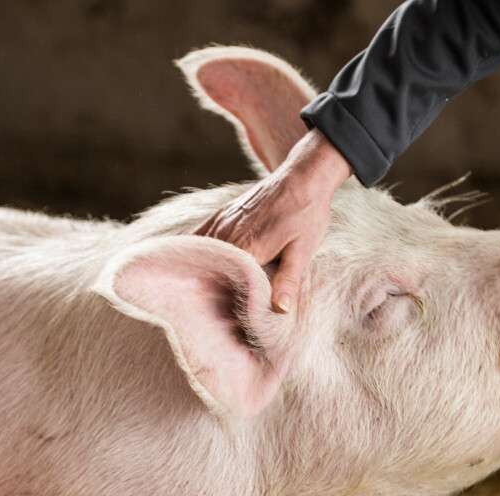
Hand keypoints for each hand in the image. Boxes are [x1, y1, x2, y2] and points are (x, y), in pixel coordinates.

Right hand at [195, 129, 351, 312]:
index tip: (225, 316)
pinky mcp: (222, 215)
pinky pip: (198, 237)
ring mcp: (223, 223)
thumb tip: (280, 311)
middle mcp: (229, 235)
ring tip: (198, 294)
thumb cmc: (307, 214)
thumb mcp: (303, 250)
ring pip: (200, 254)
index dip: (225, 301)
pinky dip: (194, 253)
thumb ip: (288, 281)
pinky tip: (192, 266)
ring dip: (199, 272)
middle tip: (208, 312)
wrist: (303, 176)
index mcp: (249, 248)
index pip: (226, 282)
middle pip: (210, 270)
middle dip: (209, 290)